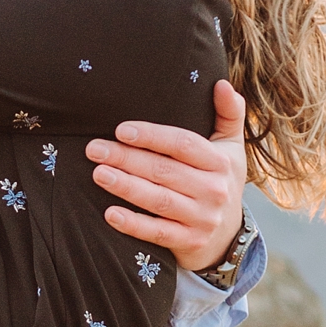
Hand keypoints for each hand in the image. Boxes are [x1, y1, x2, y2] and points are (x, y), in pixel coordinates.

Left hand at [87, 79, 246, 271]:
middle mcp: (214, 190)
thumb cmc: (219, 180)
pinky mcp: (189, 242)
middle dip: (127, 158)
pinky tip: (109, 214)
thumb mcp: (231, 147)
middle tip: (94, 149)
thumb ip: (229, 114)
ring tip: (98, 173)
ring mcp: (202, 218)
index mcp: (220, 162)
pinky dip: (133, 224)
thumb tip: (222, 84)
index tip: (121, 130)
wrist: (228, 236)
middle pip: (164, 170)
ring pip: (159, 200)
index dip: (152, 136)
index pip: (183, 144)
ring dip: (126, 186)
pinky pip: (157, 232)